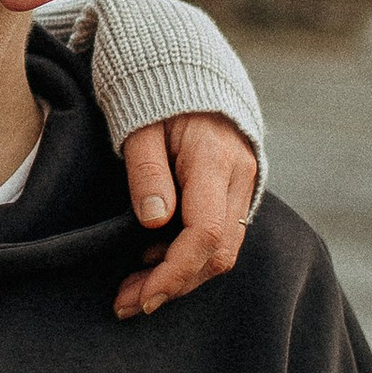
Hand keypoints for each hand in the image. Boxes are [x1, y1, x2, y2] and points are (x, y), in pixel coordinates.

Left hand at [114, 112, 258, 318]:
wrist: (185, 69)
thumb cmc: (154, 95)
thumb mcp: (139, 126)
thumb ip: (146, 171)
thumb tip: (154, 221)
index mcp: (215, 159)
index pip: (205, 232)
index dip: (175, 271)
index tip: (142, 295)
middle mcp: (240, 175)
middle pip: (219, 251)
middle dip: (174, 284)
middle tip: (126, 303)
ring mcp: (245, 184)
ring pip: (224, 250)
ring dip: (180, 276)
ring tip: (133, 290)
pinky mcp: (238, 192)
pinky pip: (221, 236)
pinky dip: (189, 258)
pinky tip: (153, 263)